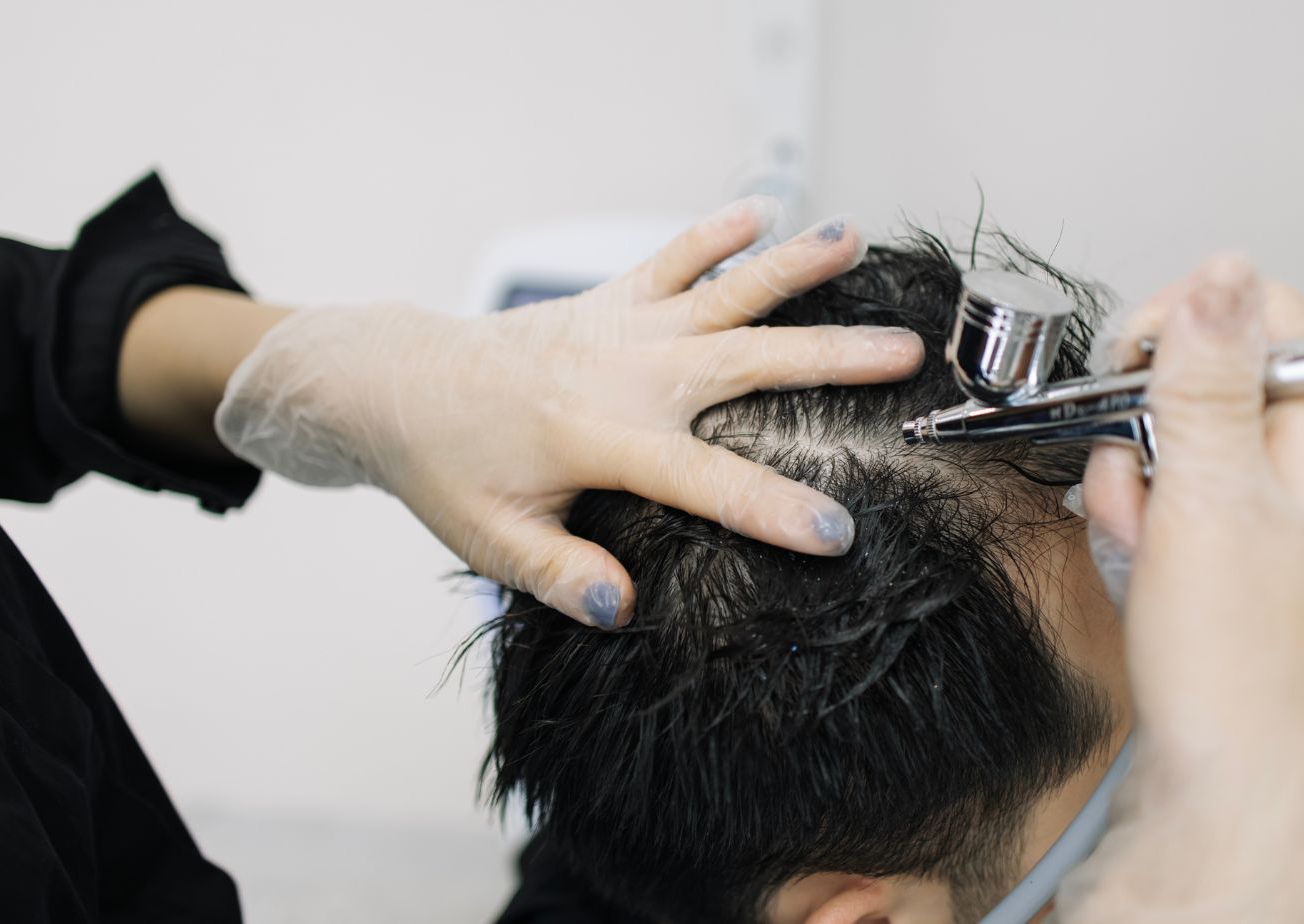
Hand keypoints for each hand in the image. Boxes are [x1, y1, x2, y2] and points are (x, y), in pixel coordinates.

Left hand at [214, 200, 923, 627]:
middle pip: (745, 362)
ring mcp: (621, 327)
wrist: (400, 385)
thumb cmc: (448, 469)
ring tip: (852, 238)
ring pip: (722, 292)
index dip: (774, 509)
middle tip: (903, 354)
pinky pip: (671, 259)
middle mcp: (624, 372)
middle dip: (830, 360)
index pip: (707, 481)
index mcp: (601, 438)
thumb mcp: (491, 540)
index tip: (837, 531)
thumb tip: (625, 607)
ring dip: (790, 267)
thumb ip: (560, 574)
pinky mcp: (611, 301)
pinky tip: (765, 209)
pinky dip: (715, 233)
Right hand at [1058, 256, 1303, 920]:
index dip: (1185, 328)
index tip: (1132, 368)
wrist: (1227, 788)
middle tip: (1142, 486)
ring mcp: (1262, 520)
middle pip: (1202, 383)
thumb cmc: (1236, 664)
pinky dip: (1132, 529)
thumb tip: (1223, 265)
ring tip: (1140, 547)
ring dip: (1129, 486)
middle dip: (1141, 425)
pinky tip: (1137, 572)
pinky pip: (1161, 507)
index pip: (1260, 320)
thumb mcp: (1209, 495)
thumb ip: (1206, 377)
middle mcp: (1301, 473)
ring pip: (1168, 447)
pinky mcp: (1223, 561)